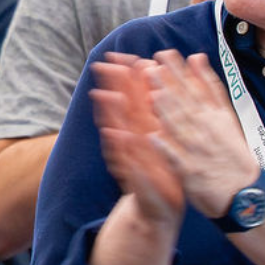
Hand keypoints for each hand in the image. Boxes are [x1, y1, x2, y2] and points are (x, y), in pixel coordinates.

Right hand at [91, 54, 185, 226]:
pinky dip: (120, 146)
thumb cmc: (162, 170)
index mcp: (144, 129)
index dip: (127, 77)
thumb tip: (156, 80)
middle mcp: (134, 140)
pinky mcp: (135, 175)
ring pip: (120, 131)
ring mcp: (131, 157)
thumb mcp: (162, 139)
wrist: (160, 208)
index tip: (119, 55)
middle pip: (123, 108)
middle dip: (112, 88)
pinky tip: (115, 134)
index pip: (135, 98)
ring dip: (110, 114)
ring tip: (102, 95)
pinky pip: (127, 158)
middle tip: (101, 66)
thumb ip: (157, 111)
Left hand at [143, 51, 260, 219]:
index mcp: (213, 115)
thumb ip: (209, 86)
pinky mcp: (190, 172)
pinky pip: (177, 159)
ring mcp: (198, 151)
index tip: (163, 56)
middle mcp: (206, 130)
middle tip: (151, 68)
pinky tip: (153, 137)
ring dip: (166, 112)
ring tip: (152, 95)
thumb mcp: (225, 115)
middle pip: (185, 104)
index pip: (195, 88)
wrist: (245, 192)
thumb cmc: (231, 153)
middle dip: (168, 86)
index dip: (178, 72)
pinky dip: (166, 148)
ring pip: (180, 128)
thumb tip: (196, 57)